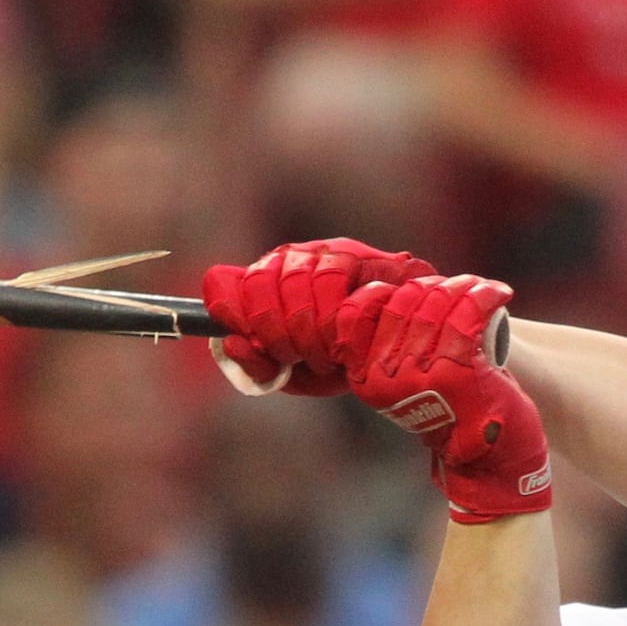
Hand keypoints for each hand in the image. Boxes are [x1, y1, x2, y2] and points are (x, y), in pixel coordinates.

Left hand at [200, 239, 434, 394]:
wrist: (403, 352)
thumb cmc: (344, 361)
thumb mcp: (296, 374)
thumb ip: (259, 364)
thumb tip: (230, 343)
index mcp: (263, 284)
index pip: (223, 284)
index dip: (231, 315)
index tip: (249, 343)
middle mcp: (288, 259)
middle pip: (257, 284)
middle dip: (275, 334)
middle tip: (298, 357)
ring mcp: (324, 251)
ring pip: (294, 285)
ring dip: (307, 332)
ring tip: (325, 354)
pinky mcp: (359, 254)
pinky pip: (331, 281)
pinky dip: (333, 319)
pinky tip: (344, 339)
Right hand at [343, 274, 548, 522]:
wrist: (489, 461)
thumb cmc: (452, 412)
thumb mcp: (408, 384)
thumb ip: (392, 347)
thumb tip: (394, 289)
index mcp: (366, 377)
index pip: (356, 314)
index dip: (384, 290)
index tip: (412, 288)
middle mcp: (386, 376)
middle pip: (402, 302)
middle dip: (432, 287)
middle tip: (457, 290)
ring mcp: (420, 374)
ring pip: (435, 303)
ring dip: (463, 287)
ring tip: (481, 289)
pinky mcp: (456, 372)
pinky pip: (467, 315)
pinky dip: (485, 296)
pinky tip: (498, 293)